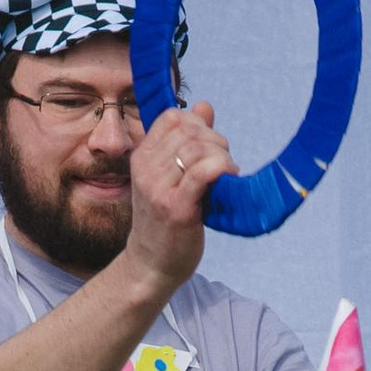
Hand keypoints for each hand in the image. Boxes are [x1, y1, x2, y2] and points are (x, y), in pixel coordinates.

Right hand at [124, 101, 235, 294]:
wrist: (152, 263)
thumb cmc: (166, 220)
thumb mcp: (170, 175)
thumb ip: (188, 140)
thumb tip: (205, 106)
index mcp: (142, 156)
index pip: (172, 117)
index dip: (198, 123)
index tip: (209, 146)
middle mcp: (146, 168)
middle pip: (189, 130)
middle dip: (215, 141)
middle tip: (223, 163)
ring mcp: (158, 188)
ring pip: (197, 148)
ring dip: (221, 156)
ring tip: (226, 174)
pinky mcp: (176, 208)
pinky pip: (202, 172)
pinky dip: (221, 168)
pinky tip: (229, 178)